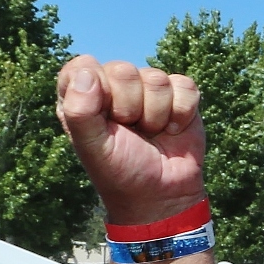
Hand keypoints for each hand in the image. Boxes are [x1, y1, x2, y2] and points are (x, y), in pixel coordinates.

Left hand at [56, 56, 207, 227]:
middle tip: (131, 132)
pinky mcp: (179, 95)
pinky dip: (181, 114)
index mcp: (84, 94)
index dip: (96, 92)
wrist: (162, 197)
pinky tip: (172, 130)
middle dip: (130, 107)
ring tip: (151, 134)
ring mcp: (148, 88)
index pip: (84, 67)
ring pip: (156, 79)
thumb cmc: (120, 172)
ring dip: (156, 115)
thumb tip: (88, 73)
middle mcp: (115, 86)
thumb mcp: (90, 146)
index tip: (103, 121)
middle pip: (123, 70)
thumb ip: (78, 110)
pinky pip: (184, 86)